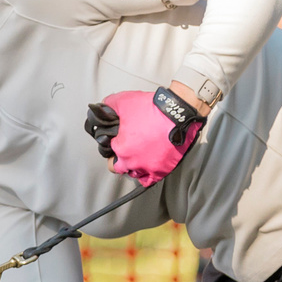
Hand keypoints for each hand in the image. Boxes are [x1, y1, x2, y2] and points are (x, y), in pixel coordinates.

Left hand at [85, 89, 204, 182]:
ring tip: (138, 154)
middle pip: (117, 166)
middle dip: (118, 158)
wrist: (178, 112)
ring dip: (132, 166)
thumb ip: (108, 105)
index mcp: (120, 148)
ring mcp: (147, 168)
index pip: (108, 152)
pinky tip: (146, 165)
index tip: (117, 138)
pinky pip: (148, 180)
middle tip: (126, 146)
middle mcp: (132, 162)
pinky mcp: (162, 171)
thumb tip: (102, 108)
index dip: (111, 144)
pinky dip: (146, 174)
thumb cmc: (152, 108)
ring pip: (133, 174)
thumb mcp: (123, 100)